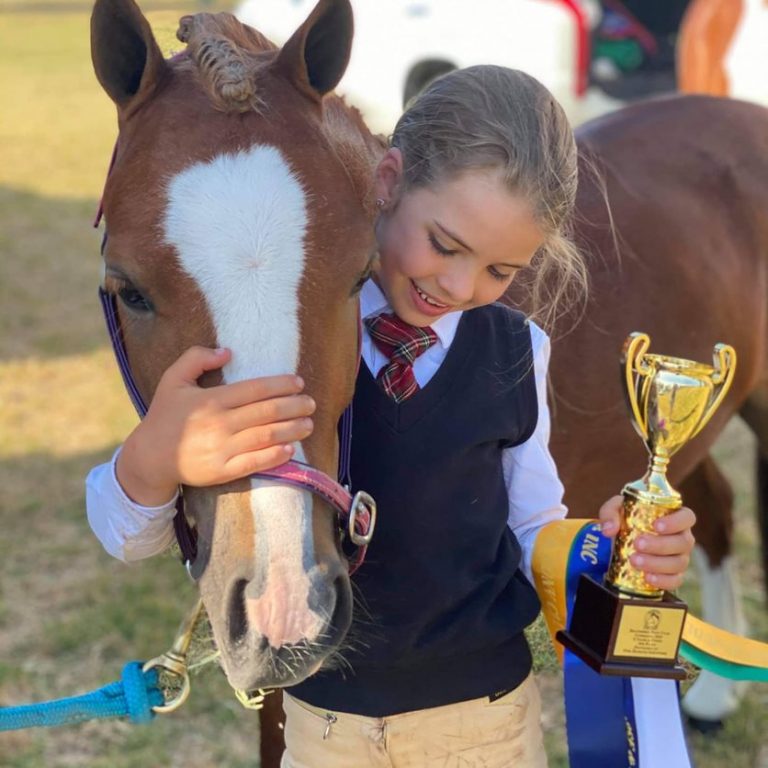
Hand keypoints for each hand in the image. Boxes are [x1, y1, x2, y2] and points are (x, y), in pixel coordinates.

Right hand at [116, 346, 314, 505]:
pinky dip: (275, 456)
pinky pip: (254, 462)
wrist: (149, 457)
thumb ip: (196, 358)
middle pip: (266, 412)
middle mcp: (219, 423)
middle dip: (294, 406)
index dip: (280, 385)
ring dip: (291, 429)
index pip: (254, 389)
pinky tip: (290, 449)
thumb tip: (227, 351)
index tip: (298, 383)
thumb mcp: (173, 380)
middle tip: (311, 403)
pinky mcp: (222, 471)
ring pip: (265, 436)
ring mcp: (221, 449)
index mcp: (211, 400)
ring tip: (309, 424)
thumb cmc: (165, 415)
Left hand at [598, 495, 695, 591]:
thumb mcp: (616, 509)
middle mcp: (682, 537)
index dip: (676, 522)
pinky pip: (675, 581)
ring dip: (657, 563)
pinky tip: (647, 578)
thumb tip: (609, 529)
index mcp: (675, 516)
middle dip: (660, 545)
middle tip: (638, 544)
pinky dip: (663, 581)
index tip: (656, 526)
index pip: (687, 517)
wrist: (622, 539)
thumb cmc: (627, 518)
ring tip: (635, 561)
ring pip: (679, 563)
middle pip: (683, 542)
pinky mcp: (674, 575)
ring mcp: (680, 557)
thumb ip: (610, 513)